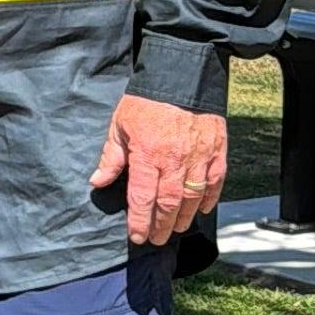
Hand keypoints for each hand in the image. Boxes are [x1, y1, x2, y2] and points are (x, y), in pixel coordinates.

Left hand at [90, 94, 228, 246]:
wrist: (182, 75)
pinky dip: (210, 198)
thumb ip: (111, 156)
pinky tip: (202, 209)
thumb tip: (97, 182)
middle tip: (156, 239)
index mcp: (148, 153)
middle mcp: (175, 159)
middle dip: (161, 225)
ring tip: (175, 228)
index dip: (139, 221)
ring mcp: (199, 155)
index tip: (137, 236)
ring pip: (192, 197)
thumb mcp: (120, 124)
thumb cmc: (146, 101)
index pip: (142, 197)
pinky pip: (215, 181)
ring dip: (183, 217)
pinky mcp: (217, 149)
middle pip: (168, 203)